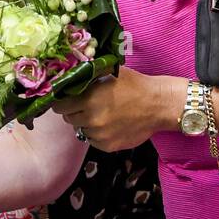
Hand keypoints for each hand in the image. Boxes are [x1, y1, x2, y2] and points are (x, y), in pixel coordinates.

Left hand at [51, 69, 177, 151]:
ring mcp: (100, 135)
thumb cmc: (135, 85)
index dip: (63, 101)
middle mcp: (91, 119)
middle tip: (87, 105)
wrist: (159, 105)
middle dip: (74, 111)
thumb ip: (86, 76)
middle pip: (68, 118)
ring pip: (81, 130)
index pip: (59, 105)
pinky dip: (97, 134)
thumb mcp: (109, 72)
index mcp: (88, 99)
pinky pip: (93, 140)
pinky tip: (110, 124)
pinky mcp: (108, 146)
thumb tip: (66, 77)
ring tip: (102, 113)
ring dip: (86, 123)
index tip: (67, 99)